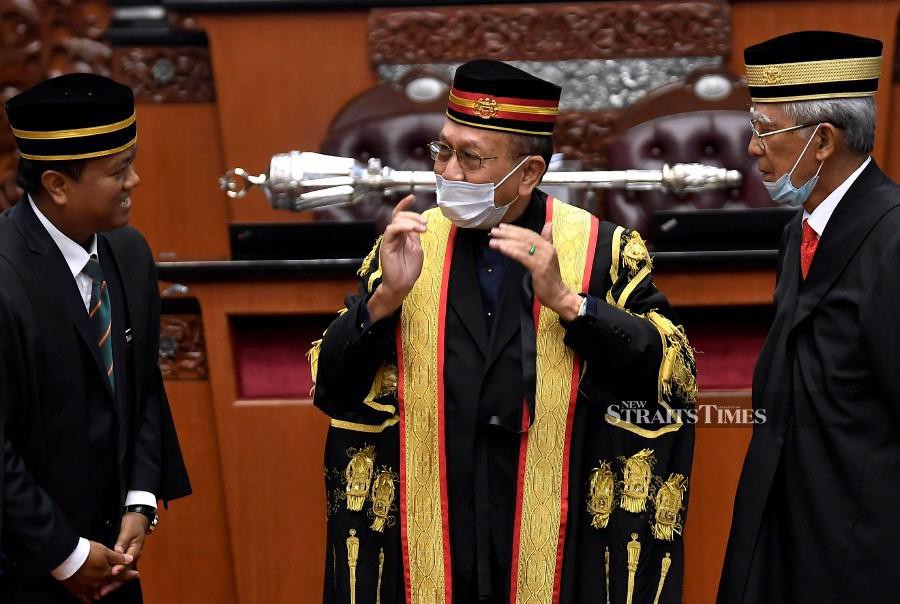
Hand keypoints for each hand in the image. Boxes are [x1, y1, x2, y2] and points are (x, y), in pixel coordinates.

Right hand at [61, 540, 136, 602]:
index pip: (121, 575)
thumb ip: (118, 558)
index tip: (137, 575)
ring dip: (103, 590)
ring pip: (98, 592)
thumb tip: (131, 560)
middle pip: (109, 584)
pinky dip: (88, 600)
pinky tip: (91, 601)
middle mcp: (98, 583)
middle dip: (115, 582)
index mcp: (107, 573)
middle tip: (120, 582)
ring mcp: (87, 588)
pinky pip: (84, 598)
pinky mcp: (76, 590)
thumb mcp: (105, 551)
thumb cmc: (87, 552)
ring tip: (106, 590)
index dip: (129, 575)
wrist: (66, 557)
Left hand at [100, 512, 149, 596]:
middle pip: (124, 573)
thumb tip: (118, 551)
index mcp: (135, 551)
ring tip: (100, 592)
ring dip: (111, 584)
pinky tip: (101, 584)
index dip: (120, 568)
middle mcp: (132, 558)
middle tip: (103, 591)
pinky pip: (117, 571)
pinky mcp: (123, 559)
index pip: (127, 562)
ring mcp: (128, 559)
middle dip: (114, 583)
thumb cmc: (133, 524)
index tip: (112, 572)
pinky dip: (109, 578)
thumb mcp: (128, 531)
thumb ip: (123, 542)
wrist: (138, 520)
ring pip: (120, 575)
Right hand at [368, 194, 426, 321]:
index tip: (412, 197)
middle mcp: (395, 235)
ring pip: (396, 221)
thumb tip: (418, 224)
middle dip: (414, 216)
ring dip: (411, 221)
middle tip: (425, 225)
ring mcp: (390, 239)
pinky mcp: (386, 245)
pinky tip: (411, 229)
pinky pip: (391, 230)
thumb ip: (415, 235)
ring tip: (422, 228)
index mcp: (402, 235)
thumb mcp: (417, 248)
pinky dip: (402, 227)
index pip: (401, 216)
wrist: (403, 284)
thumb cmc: (409, 269)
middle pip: (400, 216)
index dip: (405, 205)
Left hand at [489, 222, 581, 320]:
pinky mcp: (539, 268)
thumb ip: (546, 240)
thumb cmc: (549, 277)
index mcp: (547, 246)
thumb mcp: (547, 256)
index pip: (529, 233)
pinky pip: (523, 257)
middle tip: (494, 231)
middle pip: (524, 238)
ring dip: (506, 242)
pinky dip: (512, 251)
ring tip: (493, 241)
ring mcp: (543, 258)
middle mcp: (547, 249)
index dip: (515, 229)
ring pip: (522, 246)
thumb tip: (549, 225)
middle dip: (507, 234)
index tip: (502, 226)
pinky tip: (502, 248)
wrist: (558, 294)